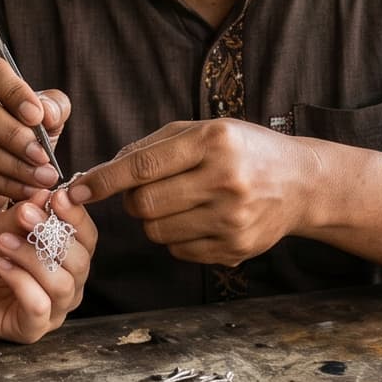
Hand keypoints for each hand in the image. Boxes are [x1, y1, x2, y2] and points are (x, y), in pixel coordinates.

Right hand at [0, 54, 69, 222]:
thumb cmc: (18, 129)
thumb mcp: (41, 115)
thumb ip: (52, 108)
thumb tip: (48, 114)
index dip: (13, 91)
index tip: (37, 116)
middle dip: (13, 135)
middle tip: (42, 155)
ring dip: (13, 164)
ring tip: (43, 177)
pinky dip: (4, 184)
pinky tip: (28, 189)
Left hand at [0, 190, 96, 342]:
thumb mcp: (0, 228)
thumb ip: (23, 214)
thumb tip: (46, 194)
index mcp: (67, 259)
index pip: (87, 238)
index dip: (76, 216)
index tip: (57, 197)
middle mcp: (68, 286)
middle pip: (81, 262)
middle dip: (52, 235)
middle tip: (24, 216)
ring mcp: (53, 311)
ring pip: (62, 284)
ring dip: (32, 258)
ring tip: (4, 242)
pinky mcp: (31, 330)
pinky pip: (39, 306)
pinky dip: (21, 281)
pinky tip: (1, 266)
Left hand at [75, 118, 309, 267]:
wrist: (303, 184)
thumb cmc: (245, 150)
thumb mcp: (205, 130)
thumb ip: (153, 146)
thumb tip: (104, 170)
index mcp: (214, 142)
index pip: (143, 165)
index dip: (104, 180)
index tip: (78, 189)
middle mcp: (225, 180)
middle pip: (145, 205)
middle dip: (132, 201)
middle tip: (145, 192)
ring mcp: (232, 219)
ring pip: (157, 232)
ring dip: (154, 220)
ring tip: (179, 203)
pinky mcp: (236, 249)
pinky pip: (179, 251)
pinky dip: (176, 237)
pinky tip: (198, 219)